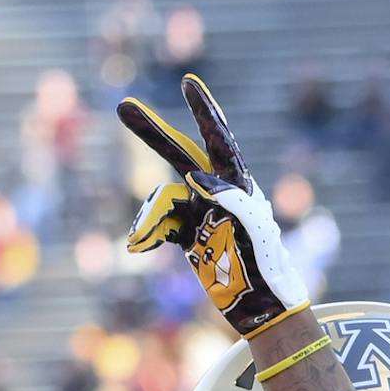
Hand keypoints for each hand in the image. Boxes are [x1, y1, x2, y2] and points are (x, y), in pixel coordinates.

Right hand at [118, 75, 307, 337]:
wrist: (261, 307)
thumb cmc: (265, 265)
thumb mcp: (253, 228)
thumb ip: (230, 196)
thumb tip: (195, 176)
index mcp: (238, 186)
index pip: (218, 141)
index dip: (204, 111)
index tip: (188, 83)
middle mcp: (217, 193)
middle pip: (179, 154)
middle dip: (152, 133)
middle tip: (124, 105)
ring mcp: (200, 212)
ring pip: (161, 200)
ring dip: (150, 218)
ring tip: (140, 241)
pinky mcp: (188, 234)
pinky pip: (158, 225)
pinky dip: (147, 232)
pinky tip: (138, 246)